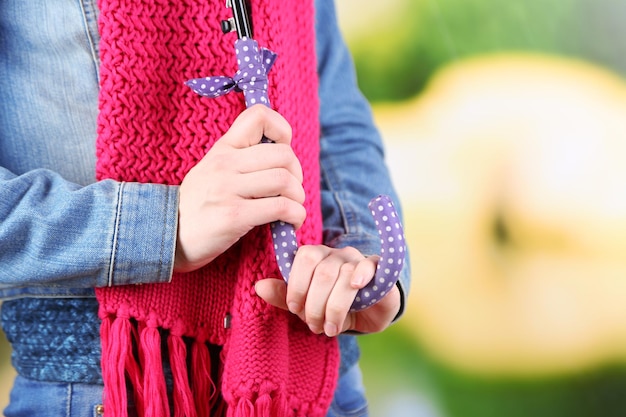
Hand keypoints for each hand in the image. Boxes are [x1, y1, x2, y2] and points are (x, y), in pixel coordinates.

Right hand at [174, 105, 305, 272]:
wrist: (168, 236)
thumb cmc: (198, 206)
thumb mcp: (212, 170)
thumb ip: (240, 159)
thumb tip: (282, 156)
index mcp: (223, 148)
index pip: (258, 115)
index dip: (281, 129)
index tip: (282, 154)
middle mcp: (225, 164)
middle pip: (283, 154)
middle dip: (297, 174)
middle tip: (292, 190)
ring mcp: (228, 189)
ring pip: (284, 180)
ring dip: (298, 197)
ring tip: (293, 207)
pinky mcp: (234, 215)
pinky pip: (280, 207)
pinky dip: (295, 214)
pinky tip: (291, 222)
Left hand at [255, 245, 401, 335]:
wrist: (371, 315)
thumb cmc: (335, 307)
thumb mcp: (308, 306)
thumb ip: (285, 296)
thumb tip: (259, 286)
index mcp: (317, 257)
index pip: (303, 258)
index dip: (297, 285)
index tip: (296, 309)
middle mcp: (337, 254)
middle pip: (321, 271)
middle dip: (315, 304)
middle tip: (315, 326)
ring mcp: (359, 260)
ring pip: (343, 275)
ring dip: (335, 307)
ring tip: (331, 327)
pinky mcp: (379, 269)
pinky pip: (369, 266)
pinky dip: (361, 275)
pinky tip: (357, 288)